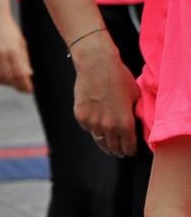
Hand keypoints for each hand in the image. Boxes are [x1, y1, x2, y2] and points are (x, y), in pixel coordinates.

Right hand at [0, 13, 32, 92]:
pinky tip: (3, 78)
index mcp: (13, 50)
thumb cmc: (11, 31)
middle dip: (17, 86)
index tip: (30, 90)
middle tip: (23, 88)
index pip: (20, 73)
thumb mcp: (21, 43)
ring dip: (7, 83)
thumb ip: (24, 59)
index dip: (25, 84)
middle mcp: (1, 53)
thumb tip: (28, 74)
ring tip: (13, 83)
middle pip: (9, 77)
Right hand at [71, 34, 140, 156]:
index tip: (129, 151)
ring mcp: (92, 122)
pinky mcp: (80, 115)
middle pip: (113, 148)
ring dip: (104, 142)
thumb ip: (135, 113)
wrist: (96, 65)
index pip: (128, 147)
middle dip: (117, 150)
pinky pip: (88, 128)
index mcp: (125, 124)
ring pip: (98, 140)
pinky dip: (92, 127)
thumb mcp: (135, 96)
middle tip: (119, 151)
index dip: (130, 151)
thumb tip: (136, 122)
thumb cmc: (118, 77)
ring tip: (107, 144)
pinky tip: (96, 123)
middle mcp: (108, 126)